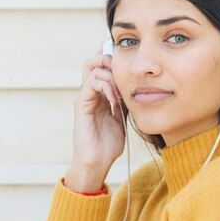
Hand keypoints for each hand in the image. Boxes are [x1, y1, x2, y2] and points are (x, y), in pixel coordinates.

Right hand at [65, 43, 127, 191]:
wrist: (97, 162)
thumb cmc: (109, 144)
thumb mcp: (123, 117)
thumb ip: (126, 102)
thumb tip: (138, 88)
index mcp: (100, 94)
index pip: (102, 66)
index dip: (113, 58)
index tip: (128, 62)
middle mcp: (90, 92)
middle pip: (94, 61)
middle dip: (110, 59)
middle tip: (124, 71)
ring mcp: (84, 97)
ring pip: (92, 67)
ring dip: (110, 74)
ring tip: (121, 91)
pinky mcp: (81, 104)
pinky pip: (91, 83)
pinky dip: (105, 86)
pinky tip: (114, 99)